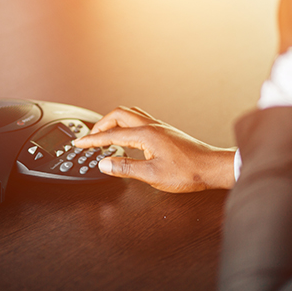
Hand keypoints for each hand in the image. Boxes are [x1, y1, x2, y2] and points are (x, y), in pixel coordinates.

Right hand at [73, 106, 235, 191]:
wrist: (212, 167)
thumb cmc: (188, 171)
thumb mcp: (153, 175)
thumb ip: (126, 168)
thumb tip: (104, 164)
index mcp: (146, 135)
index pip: (111, 135)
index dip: (92, 140)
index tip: (79, 143)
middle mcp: (152, 127)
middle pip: (118, 115)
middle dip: (101, 124)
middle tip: (90, 137)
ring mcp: (159, 127)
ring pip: (130, 115)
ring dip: (113, 121)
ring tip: (104, 133)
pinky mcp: (165, 132)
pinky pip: (139, 121)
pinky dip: (125, 125)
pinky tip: (127, 137)